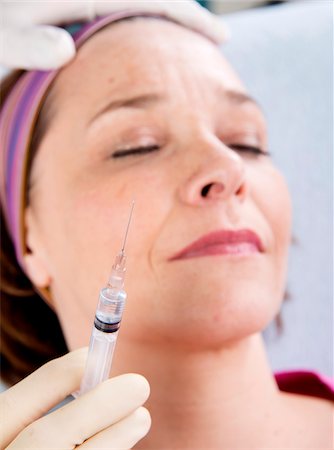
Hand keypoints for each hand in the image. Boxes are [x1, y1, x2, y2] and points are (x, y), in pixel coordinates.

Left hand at [0, 0, 226, 69]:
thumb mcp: (0, 40)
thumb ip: (27, 45)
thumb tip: (66, 46)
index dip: (188, 15)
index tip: (220, 36)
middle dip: (186, 15)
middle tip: (216, 38)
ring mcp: (84, 1)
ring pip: (139, 5)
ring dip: (167, 18)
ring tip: (191, 40)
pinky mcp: (77, 11)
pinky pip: (122, 14)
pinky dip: (144, 24)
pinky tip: (148, 41)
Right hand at [0, 348, 150, 448]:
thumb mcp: (12, 438)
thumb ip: (34, 417)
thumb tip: (87, 374)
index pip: (14, 411)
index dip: (54, 379)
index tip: (91, 356)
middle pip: (46, 440)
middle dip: (96, 408)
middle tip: (139, 384)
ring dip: (112, 442)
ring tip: (141, 418)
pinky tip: (120, 445)